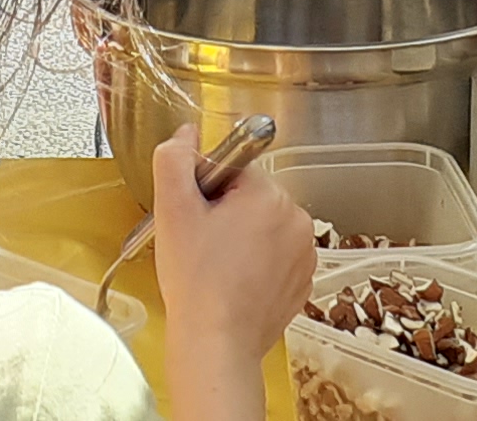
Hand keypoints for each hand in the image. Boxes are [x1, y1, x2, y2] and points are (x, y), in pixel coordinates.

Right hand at [154, 136, 312, 420]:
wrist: (216, 343)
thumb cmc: (196, 282)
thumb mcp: (171, 210)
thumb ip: (174, 160)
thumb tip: (186, 133)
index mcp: (269, 195)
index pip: (234, 171)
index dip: (206, 192)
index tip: (196, 219)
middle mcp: (297, 219)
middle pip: (251, 198)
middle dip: (225, 215)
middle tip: (202, 246)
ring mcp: (305, 253)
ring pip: (264, 228)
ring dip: (242, 240)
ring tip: (218, 268)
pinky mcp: (303, 281)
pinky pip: (276, 257)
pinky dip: (257, 265)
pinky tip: (235, 283)